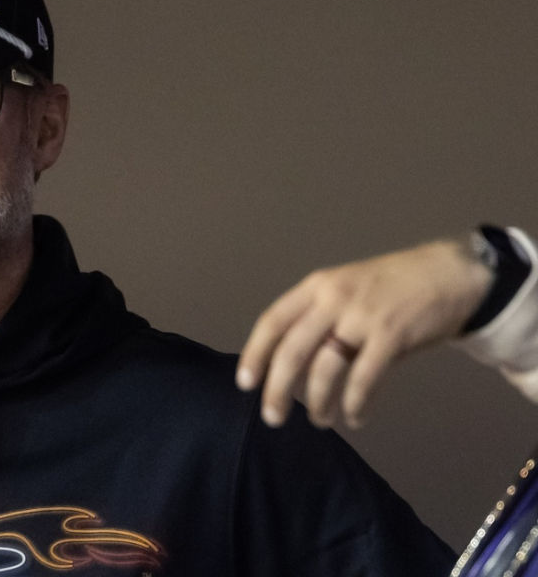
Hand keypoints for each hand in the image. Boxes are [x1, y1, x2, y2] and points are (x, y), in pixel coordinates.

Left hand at [236, 239, 491, 429]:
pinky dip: (355, 403)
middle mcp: (333, 299)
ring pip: (326, 369)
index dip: (255, 354)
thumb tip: (288, 364)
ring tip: (320, 419)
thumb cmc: (391, 287)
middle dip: (278, 389)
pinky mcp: (392, 335)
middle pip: (292, 351)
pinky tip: (355, 416)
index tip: (245, 384)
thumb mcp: (345, 289)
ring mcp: (362, 316)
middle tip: (272, 417)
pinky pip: (363, 378)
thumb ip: (318, 318)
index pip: (272, 322)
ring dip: (318, 401)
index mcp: (316, 287)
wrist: (449, 274)